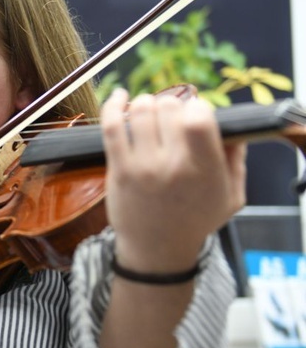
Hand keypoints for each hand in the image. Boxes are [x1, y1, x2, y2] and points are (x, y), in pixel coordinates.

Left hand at [100, 88, 246, 272]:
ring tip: (150, 112)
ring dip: (146, 104)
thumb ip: (236, 160)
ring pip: (141, 111)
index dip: (198, 106)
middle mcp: (173, 165)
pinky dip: (113, 104)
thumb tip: (234, 129)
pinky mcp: (118, 169)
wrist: (156, 251)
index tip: (195, 115)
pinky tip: (119, 96)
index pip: (199, 116)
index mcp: (205, 169)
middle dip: (172, 104)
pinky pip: (111, 126)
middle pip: (169, 107)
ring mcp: (142, 167)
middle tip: (171, 118)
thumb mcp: (230, 196)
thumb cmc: (195, 221)